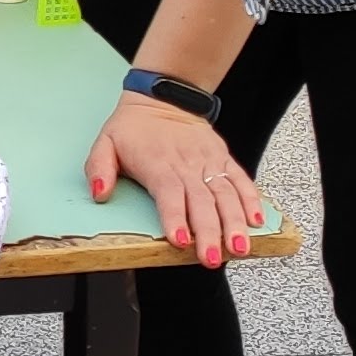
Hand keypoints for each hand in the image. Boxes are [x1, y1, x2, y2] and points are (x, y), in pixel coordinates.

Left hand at [86, 92, 264, 268]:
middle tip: (211, 258)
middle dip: (208, 233)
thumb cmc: (133, 126)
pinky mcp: (223, 159)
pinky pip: (241, 180)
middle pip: (201, 202)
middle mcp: (186, 165)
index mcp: (157, 164)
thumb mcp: (105, 142)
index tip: (180, 240)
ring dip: (234, 223)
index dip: (175, 218)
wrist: (163, 97)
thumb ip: (98, 169)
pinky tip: (257, 221)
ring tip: (239, 248)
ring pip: (225, 195)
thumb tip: (99, 193)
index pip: (169, 194)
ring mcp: (208, 162)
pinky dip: (251, 200)